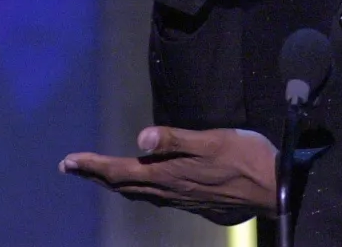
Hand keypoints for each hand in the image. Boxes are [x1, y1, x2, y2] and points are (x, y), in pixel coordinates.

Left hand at [59, 126, 276, 219]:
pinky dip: (137, 188)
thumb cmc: (246, 158)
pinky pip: (155, 198)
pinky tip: (144, 185)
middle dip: (96, 175)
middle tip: (72, 167)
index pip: (120, 170)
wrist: (274, 188)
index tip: (68, 161)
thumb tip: (139, 139)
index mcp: (168, 174)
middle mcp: (169, 191)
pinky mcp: (194, 202)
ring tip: (100, 175)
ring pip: (138, 194)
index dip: (92, 166)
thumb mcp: (212, 141)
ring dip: (115, 182)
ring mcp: (181, 200)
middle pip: (123, 184)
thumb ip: (175, 139)